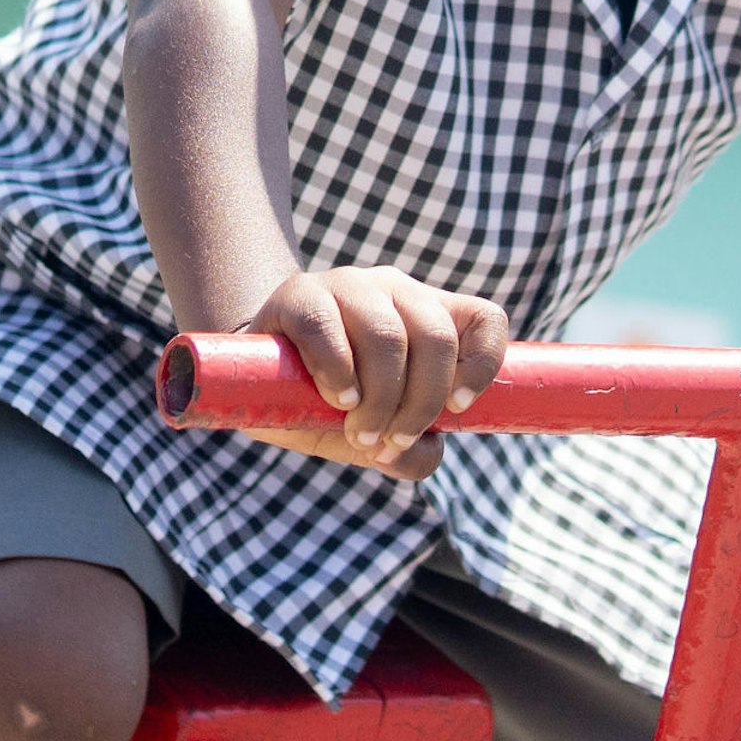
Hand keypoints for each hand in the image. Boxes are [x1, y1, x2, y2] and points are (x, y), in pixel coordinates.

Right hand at [240, 269, 510, 479]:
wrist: (256, 376)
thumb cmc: (327, 401)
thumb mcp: (374, 431)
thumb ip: (407, 450)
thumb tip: (425, 455)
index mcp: (428, 314)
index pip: (484, 320)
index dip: (482, 364)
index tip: (459, 409)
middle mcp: (396, 291)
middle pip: (435, 337)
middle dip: (420, 403)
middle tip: (392, 441)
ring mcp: (349, 286)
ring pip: (388, 335)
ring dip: (381, 398)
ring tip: (359, 432)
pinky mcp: (300, 295)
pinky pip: (328, 327)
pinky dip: (338, 371)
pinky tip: (338, 398)